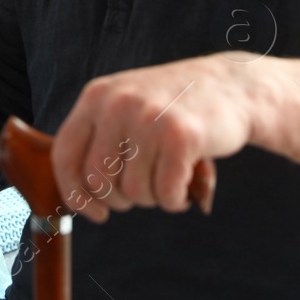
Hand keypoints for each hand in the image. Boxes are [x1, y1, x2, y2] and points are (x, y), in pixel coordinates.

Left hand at [52, 55, 249, 222]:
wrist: (234, 87)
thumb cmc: (175, 107)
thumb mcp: (126, 104)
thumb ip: (98, 137)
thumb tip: (75, 194)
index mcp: (97, 96)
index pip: (65, 155)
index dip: (76, 194)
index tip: (96, 213)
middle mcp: (118, 103)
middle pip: (99, 181)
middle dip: (122, 199)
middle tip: (146, 189)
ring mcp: (149, 118)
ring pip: (134, 192)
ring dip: (155, 197)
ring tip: (171, 175)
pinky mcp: (182, 136)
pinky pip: (167, 194)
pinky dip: (177, 200)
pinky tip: (187, 182)